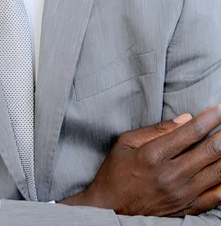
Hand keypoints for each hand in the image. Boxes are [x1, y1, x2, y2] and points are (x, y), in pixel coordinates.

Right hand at [62, 106, 220, 216]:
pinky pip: (215, 197)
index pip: (189, 133)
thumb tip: (185, 119)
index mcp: (153, 155)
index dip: (208, 119)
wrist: (109, 209)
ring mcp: (181, 195)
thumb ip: (155, 130)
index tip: (219, 109)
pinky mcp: (186, 209)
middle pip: (208, 151)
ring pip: (216, 173)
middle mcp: (170, 176)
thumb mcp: (126, 142)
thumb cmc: (115, 172)